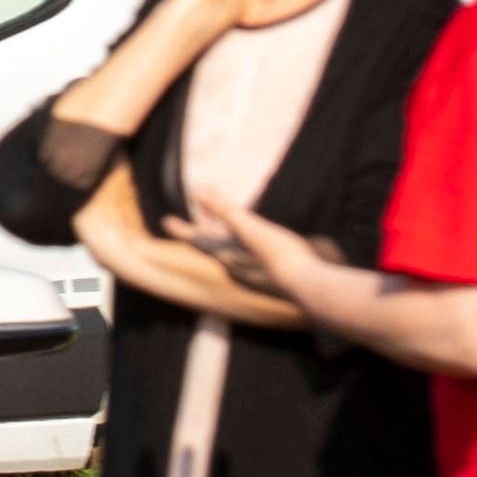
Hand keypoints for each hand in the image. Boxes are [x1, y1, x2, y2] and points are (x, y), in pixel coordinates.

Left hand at [174, 188, 344, 320]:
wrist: (311, 285)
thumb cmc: (279, 255)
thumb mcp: (249, 228)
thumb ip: (224, 210)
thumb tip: (197, 190)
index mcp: (227, 257)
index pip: (198, 240)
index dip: (182, 229)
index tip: (165, 221)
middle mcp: (237, 266)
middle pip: (214, 244)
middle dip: (205, 229)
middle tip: (197, 217)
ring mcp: (255, 270)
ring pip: (234, 248)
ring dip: (226, 233)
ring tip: (224, 223)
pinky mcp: (273, 271)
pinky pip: (252, 252)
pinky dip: (246, 240)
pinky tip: (255, 237)